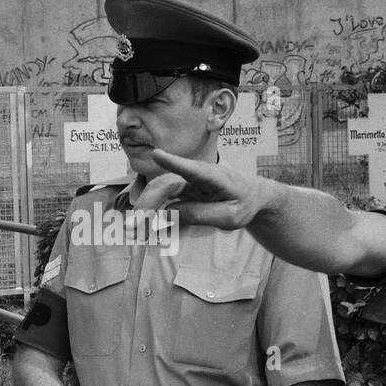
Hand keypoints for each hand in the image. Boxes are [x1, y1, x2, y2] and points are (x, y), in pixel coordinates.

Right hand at [136, 150, 271, 229]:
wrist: (250, 196)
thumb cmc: (243, 204)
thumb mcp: (230, 217)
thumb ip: (202, 215)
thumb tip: (170, 214)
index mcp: (213, 177)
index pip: (192, 169)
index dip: (173, 162)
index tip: (157, 155)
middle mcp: (195, 175)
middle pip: (165, 184)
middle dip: (147, 203)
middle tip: (135, 226)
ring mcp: (187, 181)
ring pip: (159, 191)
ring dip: (145, 209)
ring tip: (136, 231)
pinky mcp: (182, 190)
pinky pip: (162, 200)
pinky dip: (153, 213)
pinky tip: (147, 229)